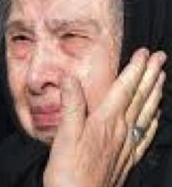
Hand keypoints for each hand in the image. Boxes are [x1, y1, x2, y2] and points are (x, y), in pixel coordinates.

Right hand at [43, 48, 165, 186]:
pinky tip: (155, 117)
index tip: (143, 53)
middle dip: (150, 76)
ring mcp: (126, 146)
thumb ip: (71, 105)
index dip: (134, 70)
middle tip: (160, 58)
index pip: (124, 90)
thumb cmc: (69, 172)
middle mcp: (120, 131)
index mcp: (105, 122)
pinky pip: (144, 136)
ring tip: (161, 79)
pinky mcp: (126, 159)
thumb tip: (69, 77)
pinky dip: (152, 122)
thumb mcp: (64, 135)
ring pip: (145, 114)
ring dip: (154, 94)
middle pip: (139, 98)